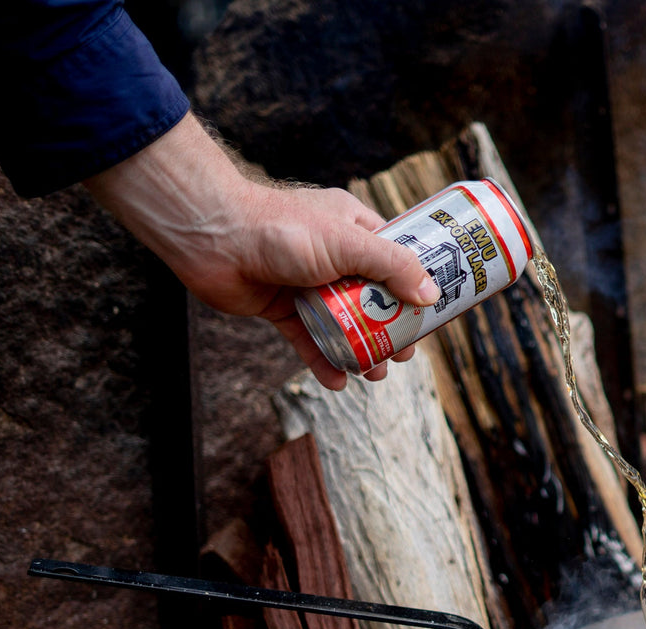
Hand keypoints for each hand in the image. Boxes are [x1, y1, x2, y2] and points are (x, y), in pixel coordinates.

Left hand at [84, 113, 436, 388]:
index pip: (395, 258)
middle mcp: (333, 256)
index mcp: (353, 228)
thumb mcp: (350, 244)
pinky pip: (309, 340)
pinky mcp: (283, 309)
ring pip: (345, 323)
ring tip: (375, 374)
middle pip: (374, 298)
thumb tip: (430, 296)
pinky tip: (338, 382)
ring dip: (362, 350)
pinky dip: (324, 361)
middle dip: (392, 329)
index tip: (431, 313)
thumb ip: (393, 268)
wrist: (214, 240)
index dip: (415, 286)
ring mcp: (308, 284)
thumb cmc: (281, 229)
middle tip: (405, 353)